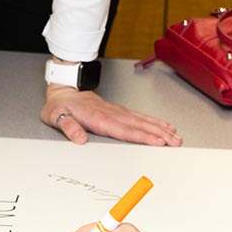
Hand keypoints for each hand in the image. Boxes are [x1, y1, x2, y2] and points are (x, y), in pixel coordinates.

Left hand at [42, 85, 181, 146]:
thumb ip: (68, 127)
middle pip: (140, 125)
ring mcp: (117, 111)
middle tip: (175, 141)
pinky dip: (153, 121)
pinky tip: (163, 125)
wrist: (63, 89)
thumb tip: (79, 138)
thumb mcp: (56, 116)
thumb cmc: (60, 105)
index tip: (158, 142)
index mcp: (99, 118)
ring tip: (175, 136)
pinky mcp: (119, 111)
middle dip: (159, 134)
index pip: (125, 130)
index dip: (142, 136)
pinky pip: (139, 116)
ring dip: (160, 128)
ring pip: (142, 120)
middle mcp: (112, 114)